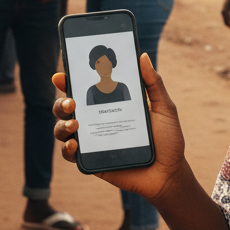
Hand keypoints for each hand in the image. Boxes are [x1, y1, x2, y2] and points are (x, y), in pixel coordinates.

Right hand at [52, 53, 185, 199]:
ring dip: (61, 124)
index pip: (85, 87)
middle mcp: (97, 119)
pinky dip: (67, 148)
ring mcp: (92, 140)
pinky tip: (75, 144)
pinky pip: (71, 154)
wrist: (169, 174)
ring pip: (63, 129)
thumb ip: (153, 83)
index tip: (62, 74)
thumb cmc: (168, 140)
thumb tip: (142, 56)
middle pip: (67, 107)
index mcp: (110, 103)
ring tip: (74, 123)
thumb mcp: (164, 108)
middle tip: (71, 101)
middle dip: (61, 102)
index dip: (69, 79)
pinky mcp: (91, 160)